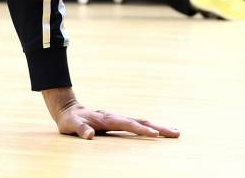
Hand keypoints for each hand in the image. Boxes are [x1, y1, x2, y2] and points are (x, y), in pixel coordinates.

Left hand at [42, 87, 178, 139]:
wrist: (68, 108)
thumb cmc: (69, 119)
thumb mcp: (70, 125)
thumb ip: (80, 129)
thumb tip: (89, 135)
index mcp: (107, 119)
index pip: (128, 125)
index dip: (142, 130)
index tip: (156, 134)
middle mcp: (116, 117)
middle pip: (141, 121)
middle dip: (160, 127)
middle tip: (176, 133)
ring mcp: (118, 118)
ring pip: (142, 121)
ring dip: (158, 126)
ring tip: (174, 131)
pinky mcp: (117, 121)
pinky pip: (137, 124)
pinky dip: (150, 127)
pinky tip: (157, 131)